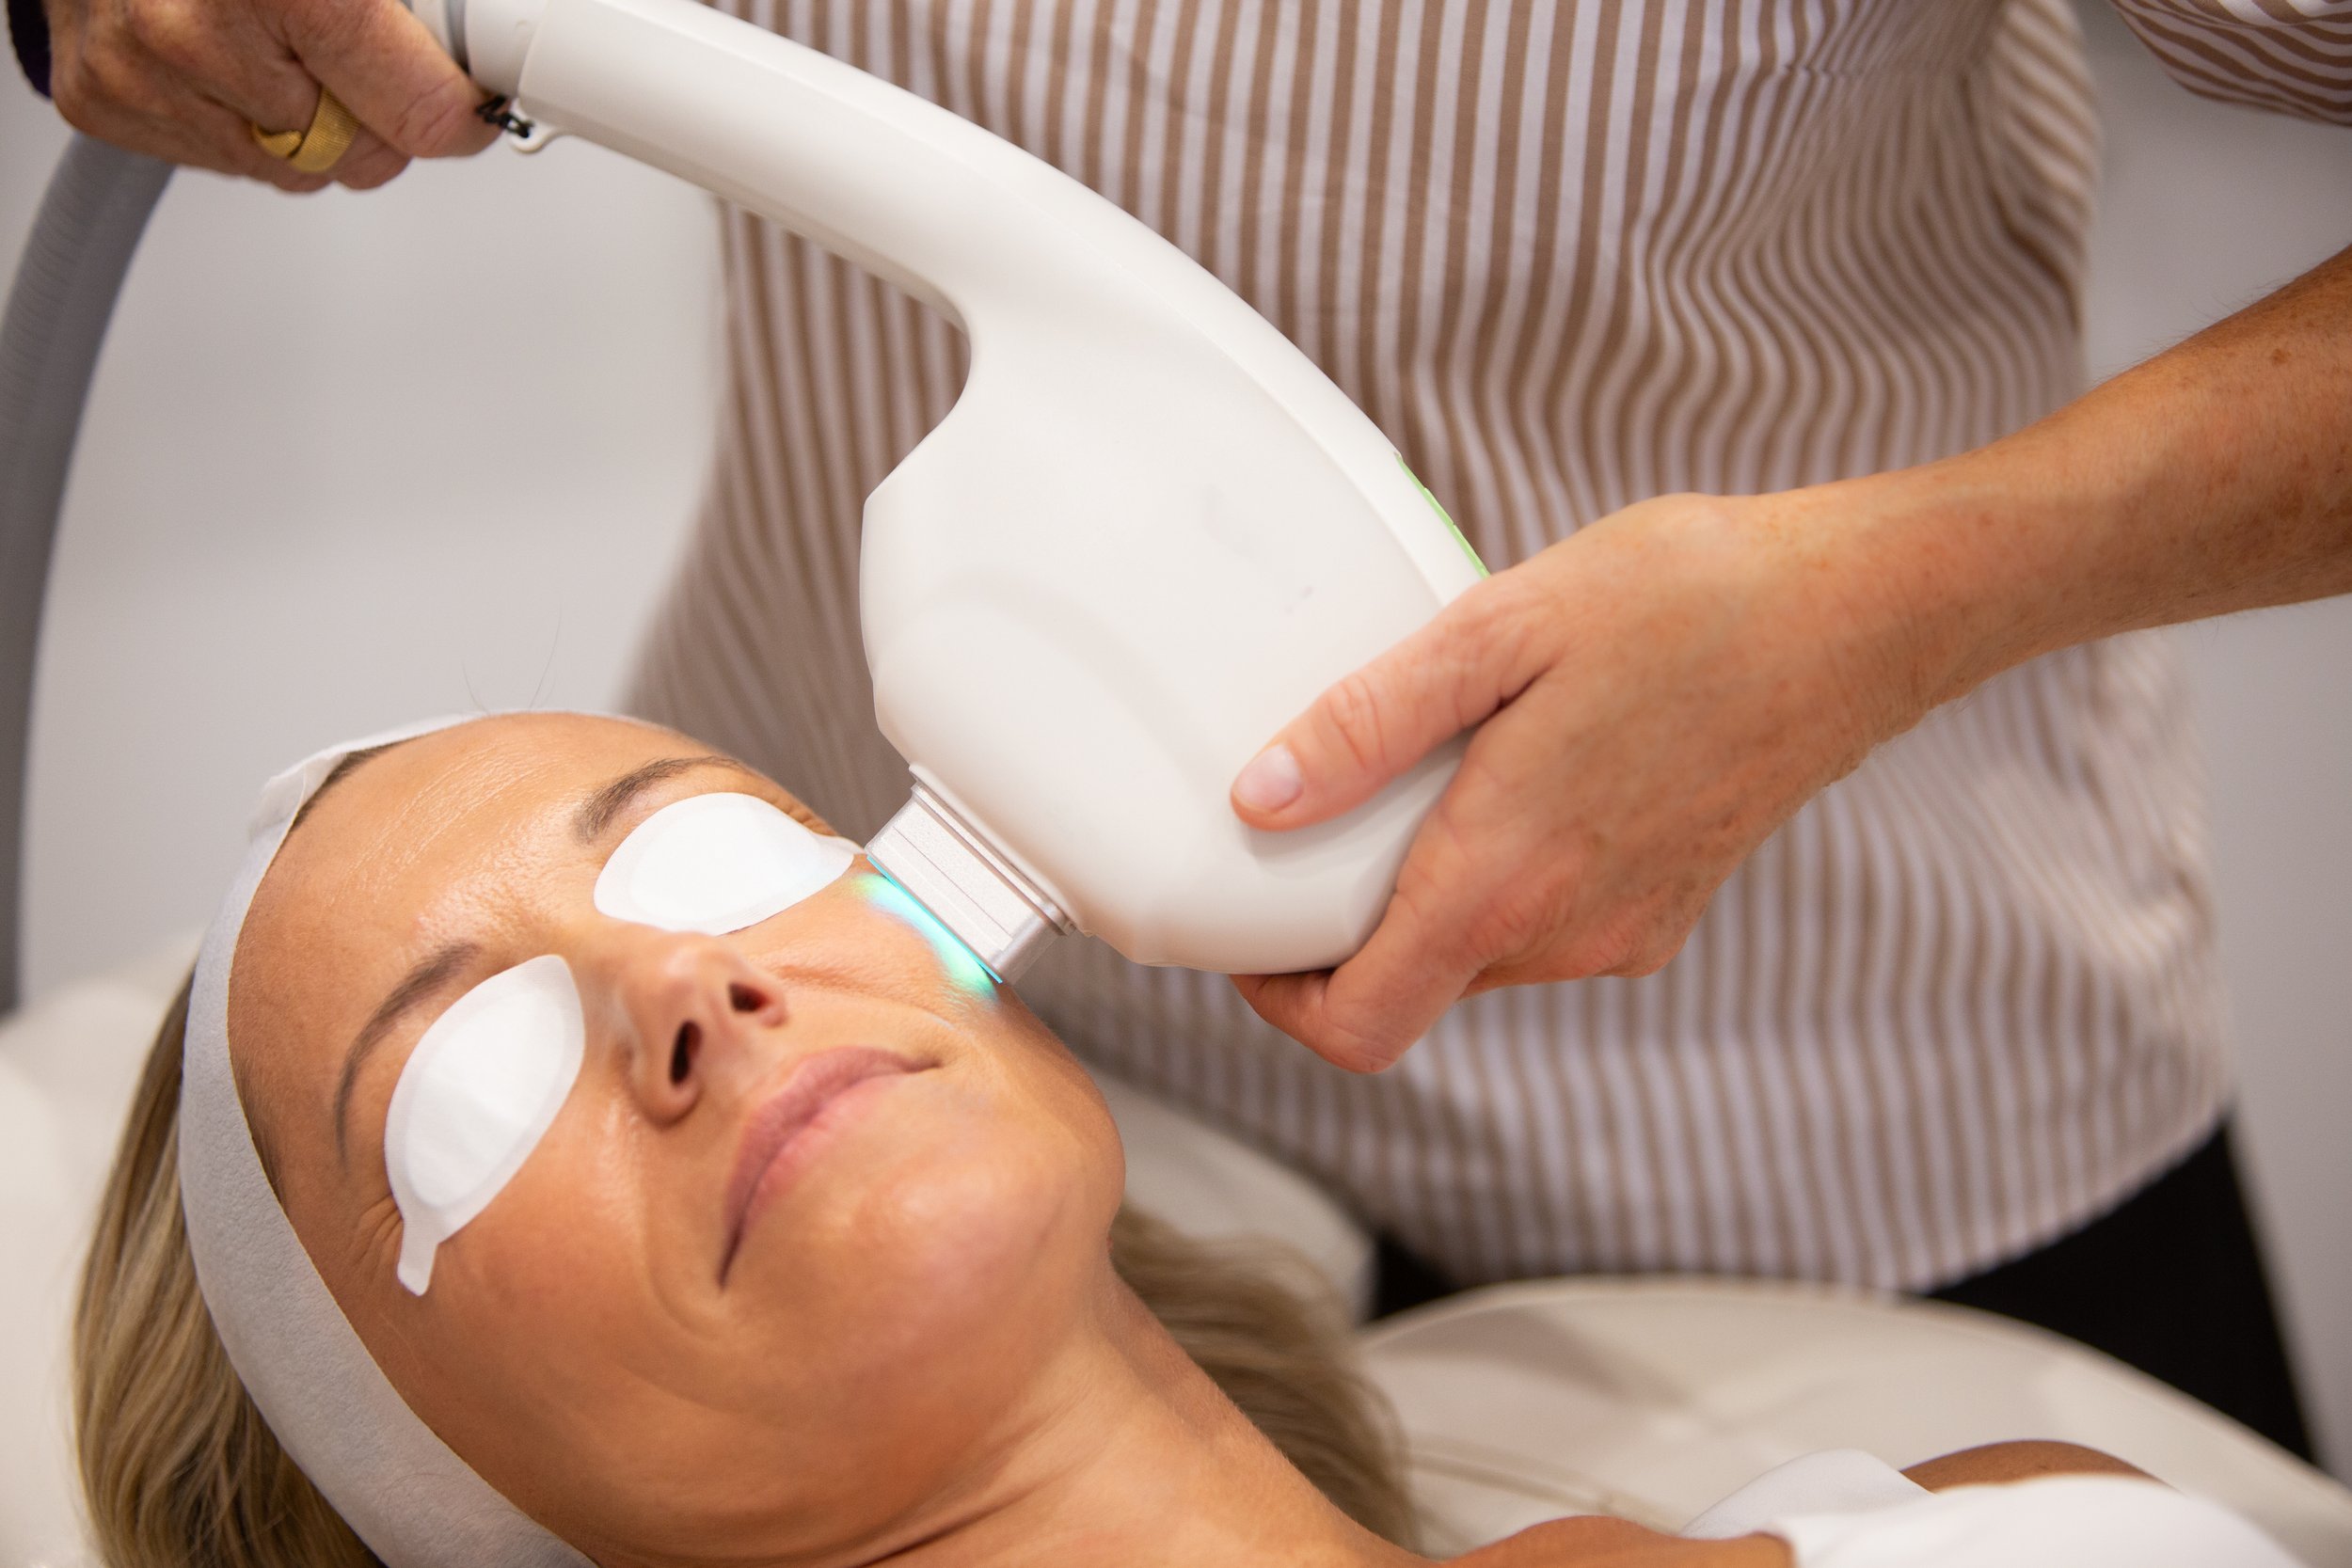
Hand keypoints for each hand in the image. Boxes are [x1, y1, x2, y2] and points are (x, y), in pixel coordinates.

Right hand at [43, 0, 497, 190]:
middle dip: (379, 109)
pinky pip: (226, 159)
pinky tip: (224, 50)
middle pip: (362, 154)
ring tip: (278, 35)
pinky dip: (241, 114)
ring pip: (295, 167)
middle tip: (359, 45)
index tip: (472, 92)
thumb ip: (417, 5)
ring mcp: (144, 75)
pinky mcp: (105, 103)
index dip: (460, 105)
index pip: (422, 111)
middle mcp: (197, 29)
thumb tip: (490, 38)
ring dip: (307, 116)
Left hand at [1227, 487, 1937, 1071]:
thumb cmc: (1690, 600)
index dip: (1280, 1001)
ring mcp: (1626, 932)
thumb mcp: (1499, 629)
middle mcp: (1567, 935)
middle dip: (1344, 926)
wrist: (1862, 611)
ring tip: (1428, 771)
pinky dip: (1502, 876)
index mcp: (1507, 881)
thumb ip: (1369, 723)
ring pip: (1477, 954)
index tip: (1249, 929)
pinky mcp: (1665, 909)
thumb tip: (1263, 798)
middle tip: (1322, 816)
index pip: (1359, 1026)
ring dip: (1427, 890)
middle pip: (1410, 988)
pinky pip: (1546, 925)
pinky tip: (1517, 771)